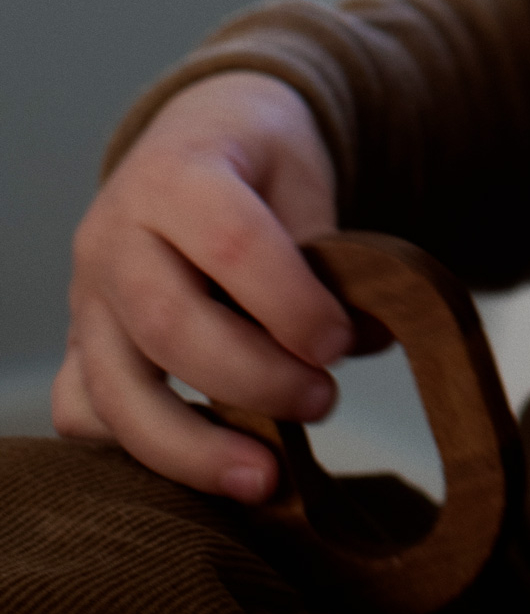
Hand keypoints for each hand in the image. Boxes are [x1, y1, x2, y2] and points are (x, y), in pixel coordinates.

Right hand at [52, 72, 356, 500]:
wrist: (200, 138)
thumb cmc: (260, 165)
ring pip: (116, 388)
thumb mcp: (304, 181)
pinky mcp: (78, 344)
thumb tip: (367, 342)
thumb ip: (330, 259)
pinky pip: (82, 411)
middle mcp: (113, 236)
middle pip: (170, 326)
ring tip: (266, 476)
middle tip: (322, 402)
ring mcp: (86, 297)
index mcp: (177, 176)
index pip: (231, 245)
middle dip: (254, 381)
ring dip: (193, 446)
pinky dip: (132, 448)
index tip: (340, 345)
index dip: (291, 305)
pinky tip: (199, 459)